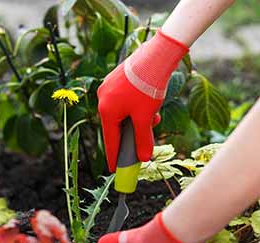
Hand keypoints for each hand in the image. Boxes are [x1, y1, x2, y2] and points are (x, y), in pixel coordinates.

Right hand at [97, 30, 188, 171]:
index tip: (115, 169)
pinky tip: (151, 106)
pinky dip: (137, 108)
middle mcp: (103, 98)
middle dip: (132, 134)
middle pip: (117, 126)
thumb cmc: (148, 87)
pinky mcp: (117, 79)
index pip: (110, 140)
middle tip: (142, 145)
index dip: (114, 156)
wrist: (156, 55)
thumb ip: (143, 139)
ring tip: (154, 118)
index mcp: (106, 109)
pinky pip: (125, 101)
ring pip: (123, 113)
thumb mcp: (146, 118)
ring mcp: (109, 87)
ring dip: (138, 120)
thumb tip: (143, 158)